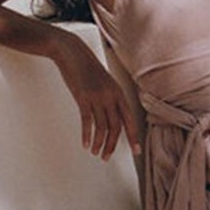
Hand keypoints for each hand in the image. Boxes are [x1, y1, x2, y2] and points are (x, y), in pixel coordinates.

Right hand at [57, 38, 141, 159]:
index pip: (129, 119)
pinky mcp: (83, 97)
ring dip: (99, 143)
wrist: (73, 52)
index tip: (136, 151)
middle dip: (112, 145)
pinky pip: (87, 121)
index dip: (133, 137)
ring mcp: (97, 97)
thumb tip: (112, 117)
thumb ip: (110, 98)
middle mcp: (111, 96)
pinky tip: (86, 144)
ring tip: (95, 152)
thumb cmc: (87, 68)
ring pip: (102, 127)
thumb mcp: (104, 82)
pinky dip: (87, 135)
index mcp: (118, 93)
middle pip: (116, 127)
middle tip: (106, 157)